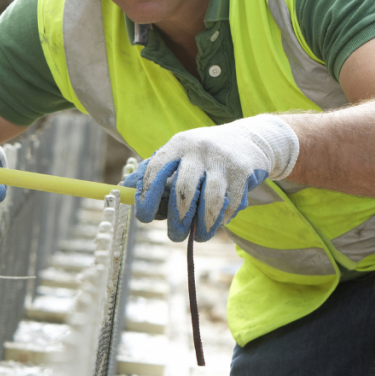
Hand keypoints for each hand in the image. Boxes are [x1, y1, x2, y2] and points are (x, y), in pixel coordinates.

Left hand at [124, 115, 298, 241]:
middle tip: (173, 236)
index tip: (144, 216)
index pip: (155, 170)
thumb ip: (153, 170)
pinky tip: (217, 223)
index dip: (147, 196)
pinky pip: (230, 204)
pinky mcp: (243, 173)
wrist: (250, 139)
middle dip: (177, 219)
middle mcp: (198, 150)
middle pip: (183, 190)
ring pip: (209, 201)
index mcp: (177, 145)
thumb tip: (124, 188)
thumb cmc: (203, 154)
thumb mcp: (178, 153)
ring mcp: (222, 161)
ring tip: (198, 236)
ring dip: (202, 225)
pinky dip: (222, 218)